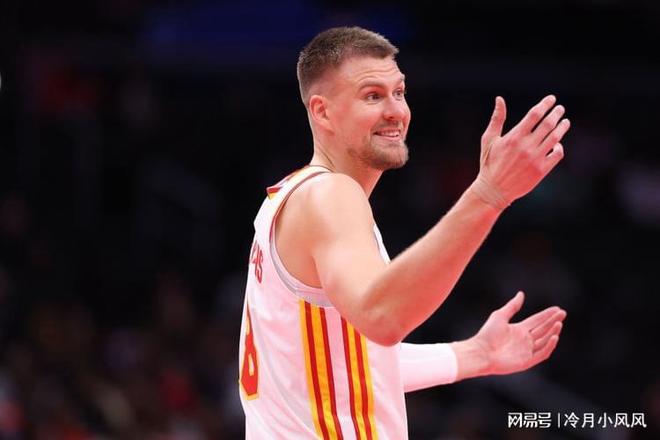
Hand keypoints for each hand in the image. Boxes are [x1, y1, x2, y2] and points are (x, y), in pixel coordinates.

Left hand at [471, 291, 565, 375]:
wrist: (481, 352)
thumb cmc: (487, 334)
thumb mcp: (500, 316)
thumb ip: (512, 306)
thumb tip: (521, 293)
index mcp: (518, 330)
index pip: (537, 321)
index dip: (547, 315)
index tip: (558, 309)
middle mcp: (524, 340)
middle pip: (543, 329)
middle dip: (553, 321)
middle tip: (563, 313)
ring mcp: (526, 351)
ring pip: (544, 341)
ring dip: (552, 332)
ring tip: (559, 323)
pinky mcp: (526, 361)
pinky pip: (542, 354)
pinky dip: (549, 346)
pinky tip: (554, 336)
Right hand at [472, 95, 569, 209]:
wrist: (493, 190)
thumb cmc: (489, 163)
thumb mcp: (489, 140)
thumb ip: (496, 119)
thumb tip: (499, 99)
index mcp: (514, 137)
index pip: (534, 115)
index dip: (545, 104)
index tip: (551, 99)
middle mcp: (526, 146)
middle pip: (548, 124)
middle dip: (556, 113)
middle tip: (560, 108)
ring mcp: (535, 159)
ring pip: (555, 138)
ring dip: (562, 127)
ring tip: (565, 122)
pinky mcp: (541, 170)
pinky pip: (557, 154)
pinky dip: (559, 147)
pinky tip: (557, 143)